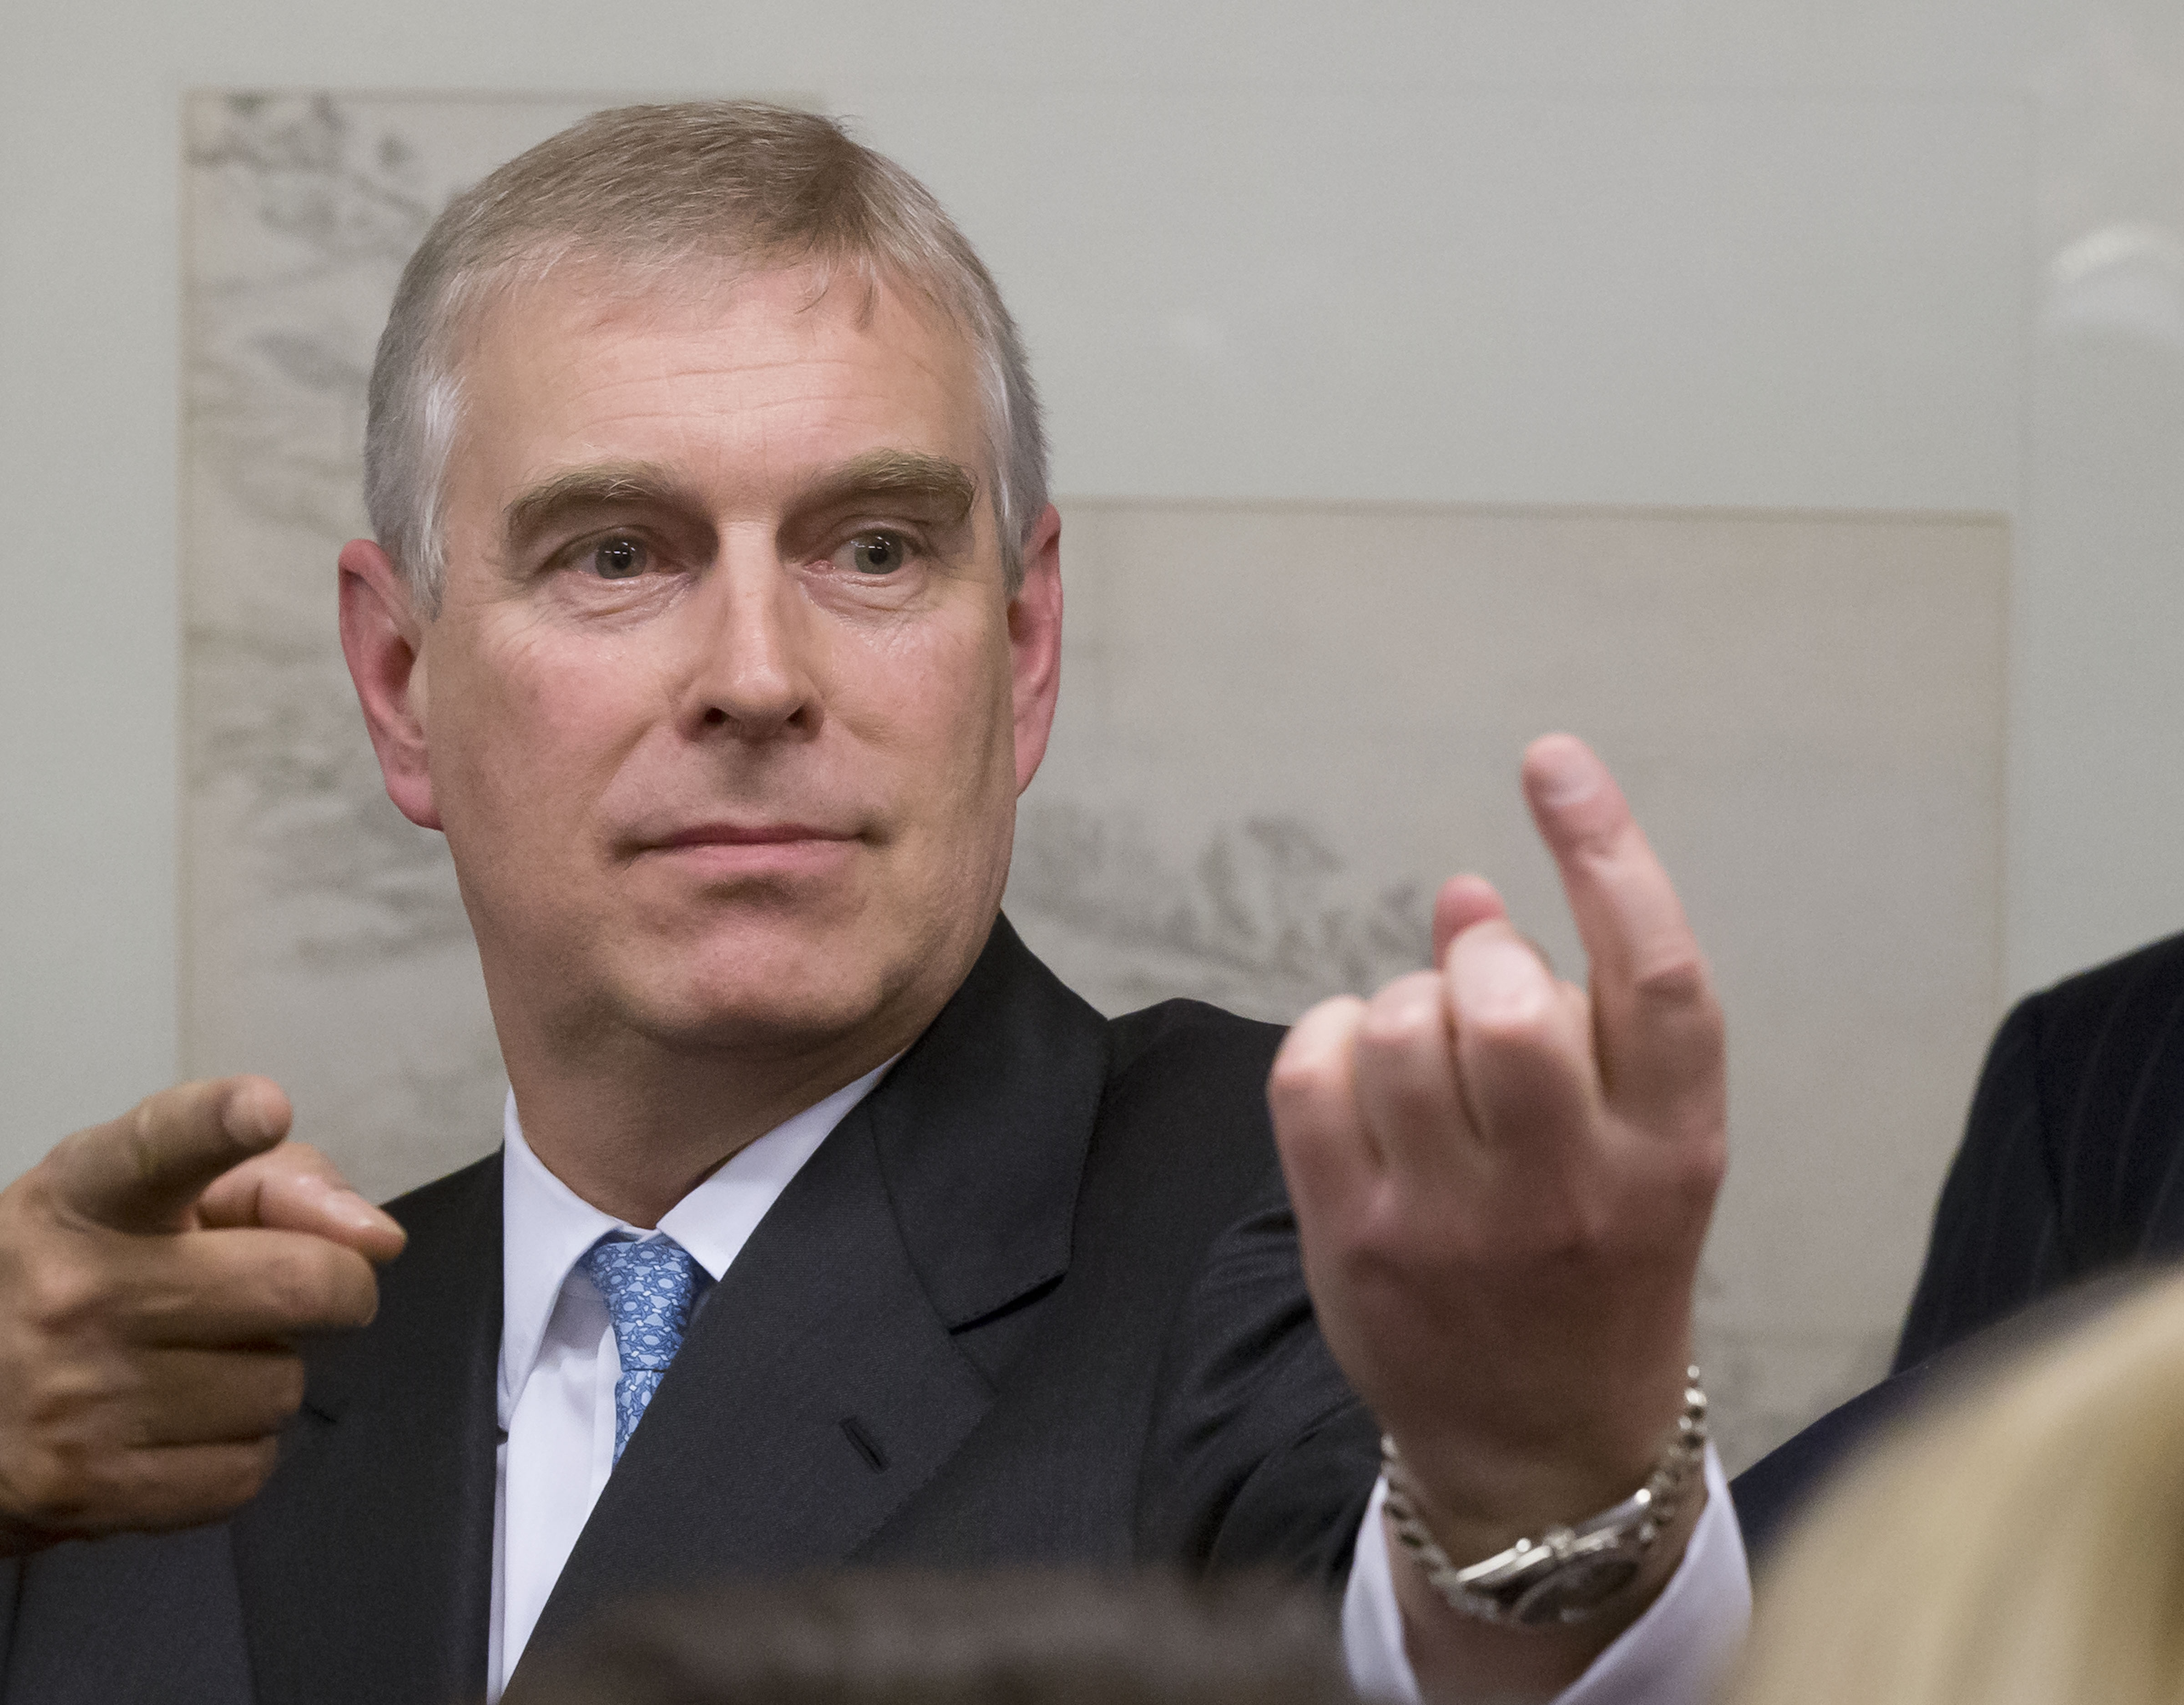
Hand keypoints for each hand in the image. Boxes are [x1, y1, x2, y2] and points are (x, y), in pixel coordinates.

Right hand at [0, 1077, 405, 1553]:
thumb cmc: (88, 1276)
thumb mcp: (156, 1200)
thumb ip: (278, 1187)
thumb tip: (378, 1239)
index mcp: (87, 1196)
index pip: (158, 1149)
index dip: (218, 1125)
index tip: (264, 1108)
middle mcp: (75, 1289)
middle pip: (297, 1283)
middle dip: (335, 1289)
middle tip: (302, 1291)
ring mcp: (77, 1395)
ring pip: (282, 1386)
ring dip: (270, 1374)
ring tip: (199, 1362)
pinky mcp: (88, 1488)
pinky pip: (248, 1469)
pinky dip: (237, 1450)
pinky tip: (179, 1426)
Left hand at [1269, 735, 1724, 1691]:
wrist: (1542, 1446)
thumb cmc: (1597, 1261)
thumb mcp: (1638, 1146)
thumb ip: (1579, 1018)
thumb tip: (1463, 893)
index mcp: (1675, 1150)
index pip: (1654, 979)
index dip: (1607, 852)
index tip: (1553, 762)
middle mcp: (1575, 1188)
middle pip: (1510, 1000)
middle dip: (1485, 966)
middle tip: (1485, 1002)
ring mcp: (1457, 1224)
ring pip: (1399, 1026)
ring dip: (1404, 1008)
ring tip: (1427, 1061)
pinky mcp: (1356, 1242)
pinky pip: (1311, 1073)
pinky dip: (1326, 1041)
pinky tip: (1359, 1075)